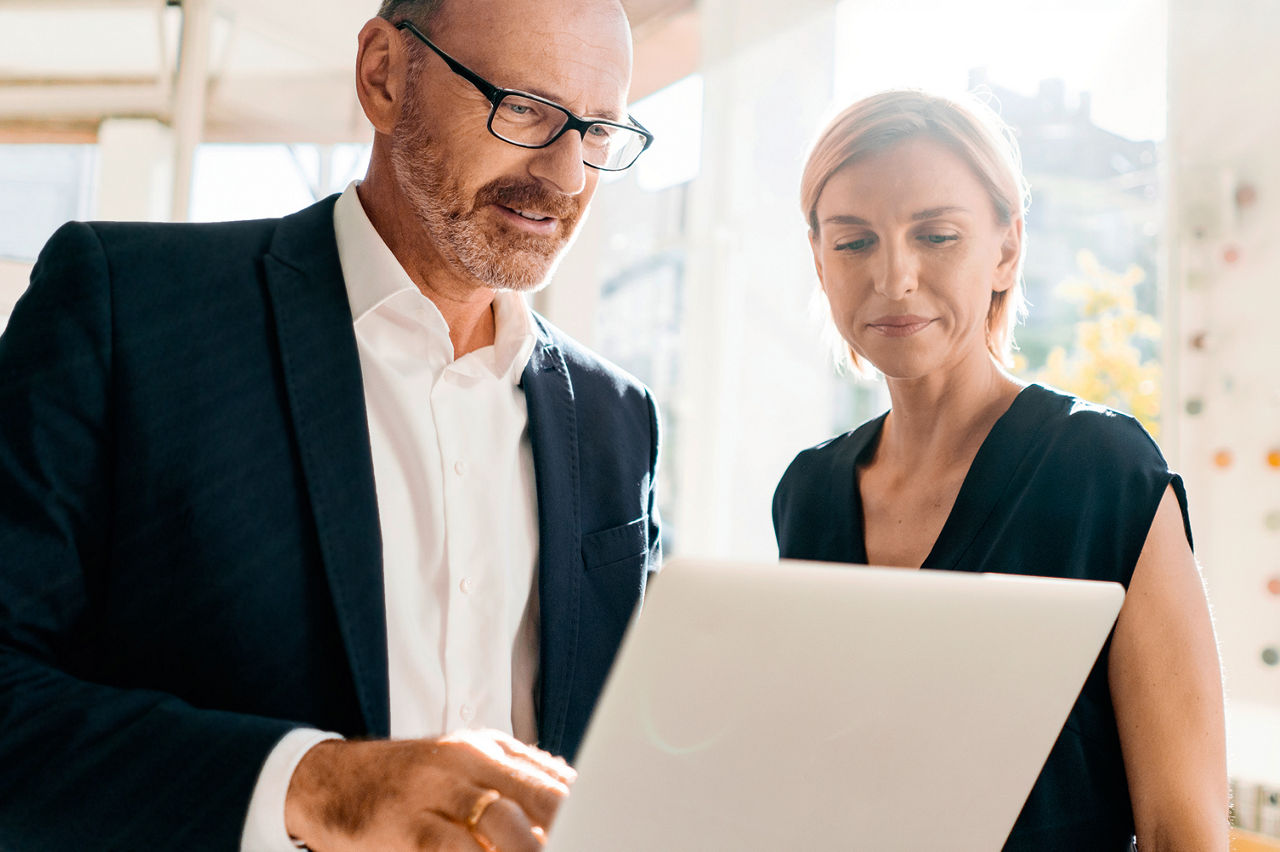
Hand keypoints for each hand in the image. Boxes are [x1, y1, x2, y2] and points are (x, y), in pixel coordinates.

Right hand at [284, 729, 575, 850]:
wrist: (326, 779)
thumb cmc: (405, 784)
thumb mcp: (460, 769)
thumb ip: (511, 782)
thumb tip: (571, 803)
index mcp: (486, 747)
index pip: (551, 777)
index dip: (583, 810)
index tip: (604, 828)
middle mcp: (465, 761)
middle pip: (537, 796)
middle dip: (563, 830)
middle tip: (586, 843)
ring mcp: (435, 791)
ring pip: (501, 824)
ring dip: (529, 848)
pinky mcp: (406, 825)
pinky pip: (453, 849)